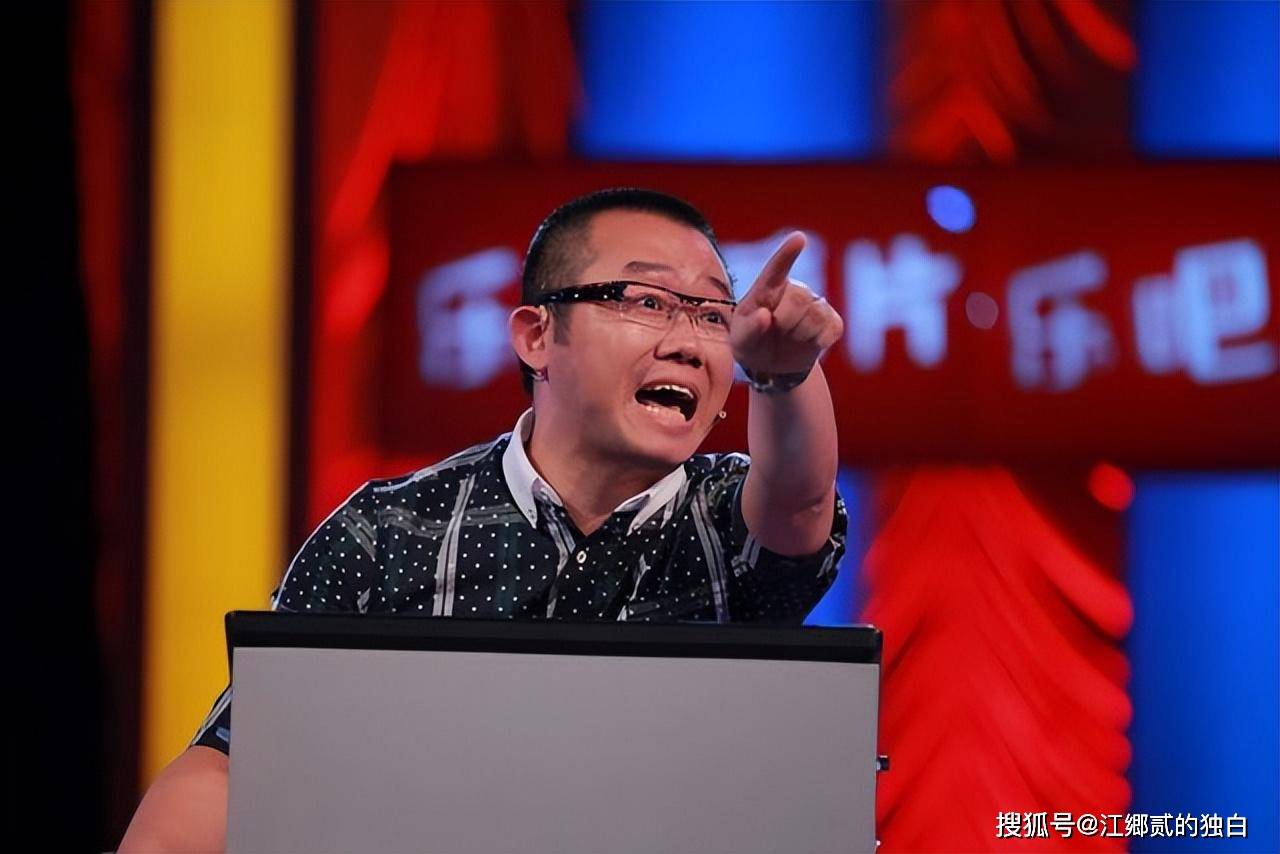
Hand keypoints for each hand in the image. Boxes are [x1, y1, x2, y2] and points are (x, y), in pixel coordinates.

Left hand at [730, 232, 843, 375]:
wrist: (772, 366)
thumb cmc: (752, 344)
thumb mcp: (740, 340)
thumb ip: (748, 329)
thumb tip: (765, 316)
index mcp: (768, 287)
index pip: (777, 267)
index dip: (788, 253)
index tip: (799, 238)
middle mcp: (794, 290)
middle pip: (799, 298)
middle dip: (786, 321)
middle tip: (776, 331)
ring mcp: (815, 304)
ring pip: (816, 315)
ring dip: (800, 334)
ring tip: (789, 338)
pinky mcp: (832, 322)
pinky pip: (833, 328)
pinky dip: (820, 340)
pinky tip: (810, 343)